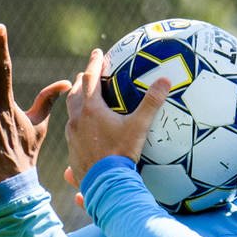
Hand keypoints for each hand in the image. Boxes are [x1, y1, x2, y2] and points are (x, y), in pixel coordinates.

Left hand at [64, 47, 170, 181]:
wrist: (105, 184)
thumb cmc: (122, 154)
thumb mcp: (139, 127)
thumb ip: (151, 103)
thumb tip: (165, 81)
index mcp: (91, 109)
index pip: (90, 78)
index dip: (94, 63)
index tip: (97, 51)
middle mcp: (77, 120)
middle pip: (75, 93)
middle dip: (81, 80)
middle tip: (86, 73)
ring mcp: (72, 136)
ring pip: (71, 112)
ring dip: (76, 101)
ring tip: (82, 98)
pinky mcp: (72, 151)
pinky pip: (72, 132)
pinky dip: (77, 123)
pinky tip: (82, 130)